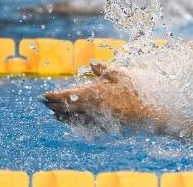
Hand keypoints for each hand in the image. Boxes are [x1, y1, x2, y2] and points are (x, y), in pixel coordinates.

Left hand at [43, 63, 159, 124]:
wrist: (149, 115)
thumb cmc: (135, 92)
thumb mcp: (121, 76)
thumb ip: (104, 70)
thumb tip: (91, 63)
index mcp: (93, 94)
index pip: (67, 96)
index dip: (53, 96)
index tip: (43, 95)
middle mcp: (91, 109)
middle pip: (67, 109)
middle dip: (54, 106)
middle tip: (45, 104)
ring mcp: (96, 121)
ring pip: (73, 120)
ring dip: (62, 117)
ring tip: (55, 114)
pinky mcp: (103, 129)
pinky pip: (84, 127)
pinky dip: (75, 124)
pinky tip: (73, 122)